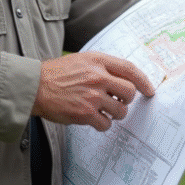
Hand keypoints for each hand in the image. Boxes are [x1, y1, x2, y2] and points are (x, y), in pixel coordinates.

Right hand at [32, 52, 155, 131]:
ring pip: (120, 110)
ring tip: (103, 110)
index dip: (143, 80)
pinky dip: (102, 123)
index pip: (130, 69)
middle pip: (129, 92)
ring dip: (115, 113)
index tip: (149, 90)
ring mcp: (92, 96)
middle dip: (127, 100)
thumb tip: (124, 79)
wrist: (35, 86)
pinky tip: (93, 118)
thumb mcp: (82, 60)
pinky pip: (106, 123)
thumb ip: (102, 67)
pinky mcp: (85, 113)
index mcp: (98, 61)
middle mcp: (98, 77)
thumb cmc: (57, 74)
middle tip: (118, 101)